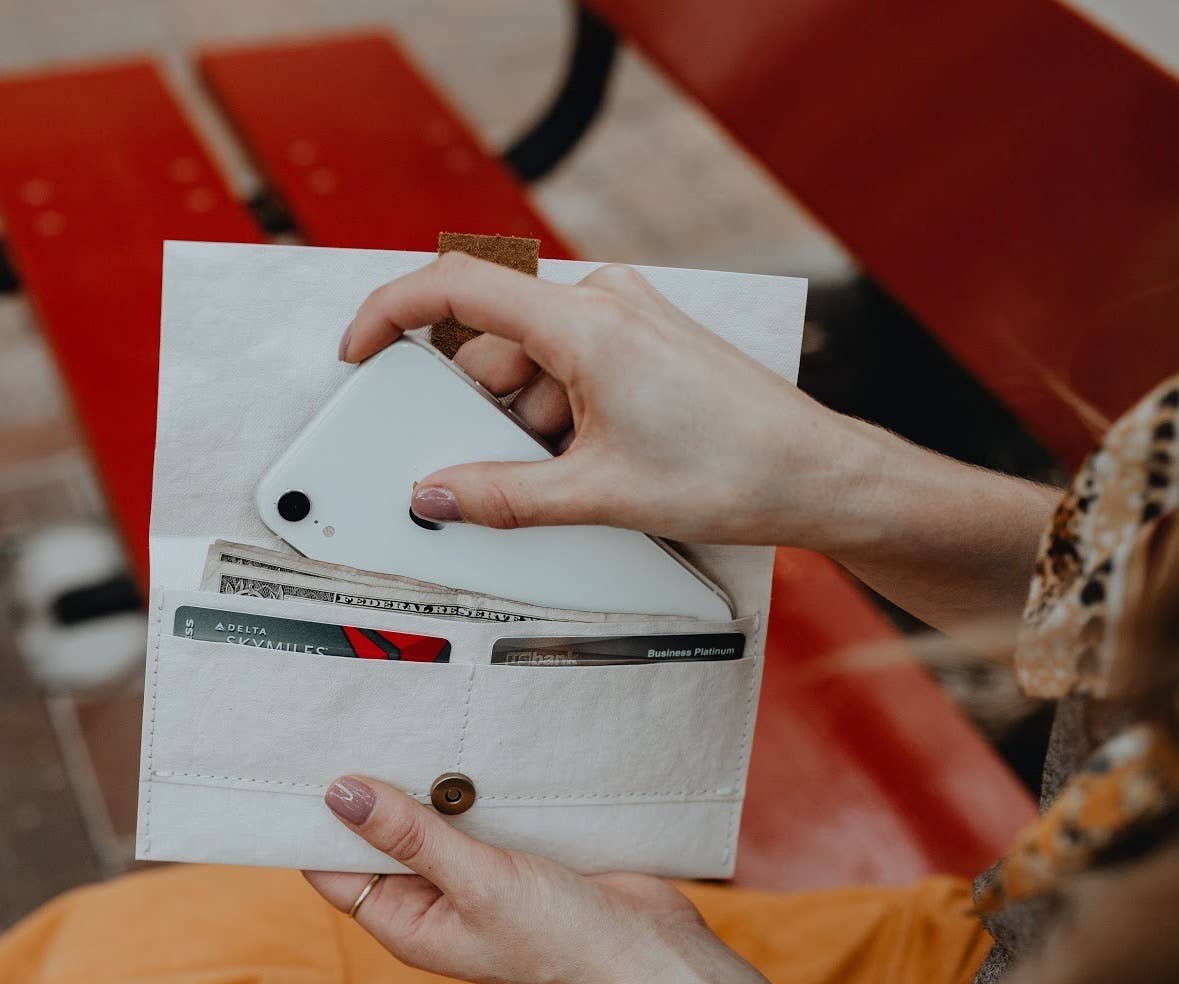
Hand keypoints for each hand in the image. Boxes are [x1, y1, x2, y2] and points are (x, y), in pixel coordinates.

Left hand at [307, 775, 956, 983]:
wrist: (649, 953)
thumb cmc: (560, 940)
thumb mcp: (475, 882)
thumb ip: (410, 836)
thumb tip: (339, 792)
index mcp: (408, 922)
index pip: (334, 867)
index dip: (313, 819)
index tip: (298, 760)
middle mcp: (436, 899)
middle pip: (383, 835)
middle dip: (372, 787)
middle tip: (354, 719)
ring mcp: (478, 873)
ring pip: (433, 815)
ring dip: (425, 777)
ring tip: (406, 717)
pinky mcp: (517, 850)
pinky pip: (479, 808)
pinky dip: (472, 780)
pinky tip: (469, 740)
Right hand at [339, 253, 858, 547]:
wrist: (815, 474)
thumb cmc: (732, 471)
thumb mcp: (600, 494)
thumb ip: (503, 497)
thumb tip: (436, 496)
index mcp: (586, 323)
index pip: (457, 289)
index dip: (391, 315)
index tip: (360, 352)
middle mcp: (605, 303)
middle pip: (496, 345)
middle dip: (485, 412)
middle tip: (506, 473)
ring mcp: (629, 319)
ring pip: (535, 365)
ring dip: (530, 423)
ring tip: (578, 478)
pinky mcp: (644, 342)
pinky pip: (572, 367)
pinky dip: (562, 414)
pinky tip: (596, 462)